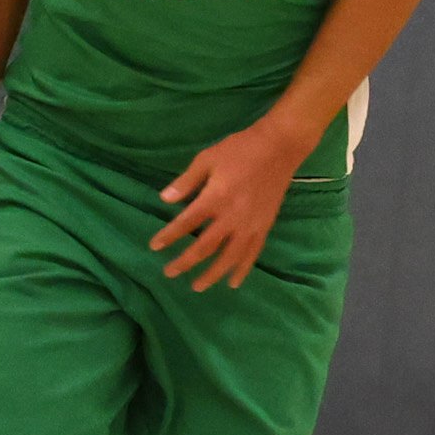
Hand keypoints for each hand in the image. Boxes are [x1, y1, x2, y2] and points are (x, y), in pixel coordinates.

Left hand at [151, 115, 320, 292]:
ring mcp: (251, 224)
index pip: (186, 223)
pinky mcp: (265, 225)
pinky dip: (243, 269)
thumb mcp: (207, 158)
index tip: (154, 246)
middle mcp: (233, 216)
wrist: (280, 148)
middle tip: (169, 273)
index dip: (169, 236)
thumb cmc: (239, 149)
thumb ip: (186, 181)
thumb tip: (164, 200)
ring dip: (213, 274)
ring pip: (230, 256)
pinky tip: (233, 282)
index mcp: (216, 198)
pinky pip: (252, 252)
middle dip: (186, 261)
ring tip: (198, 287)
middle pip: (206, 246)